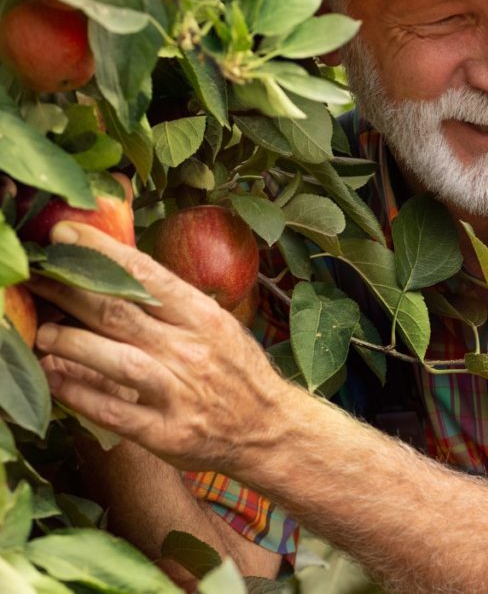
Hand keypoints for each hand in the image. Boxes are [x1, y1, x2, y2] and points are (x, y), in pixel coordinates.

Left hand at [30, 221, 291, 473]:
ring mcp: (178, 394)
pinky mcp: (166, 434)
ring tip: (41, 333)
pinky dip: (78, 393)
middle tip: (35, 275)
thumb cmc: (239, 374)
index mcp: (205, 319)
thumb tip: (123, 273)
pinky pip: (112, 411)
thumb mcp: (219, 328)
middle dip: (70, 290)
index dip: (103, 253)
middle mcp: (191, 352)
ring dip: (69, 343)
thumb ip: (176, 305)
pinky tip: (55, 379)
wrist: (270, 431)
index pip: (148, 277)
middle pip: (120, 313)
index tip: (67, 234)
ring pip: (114, 360)